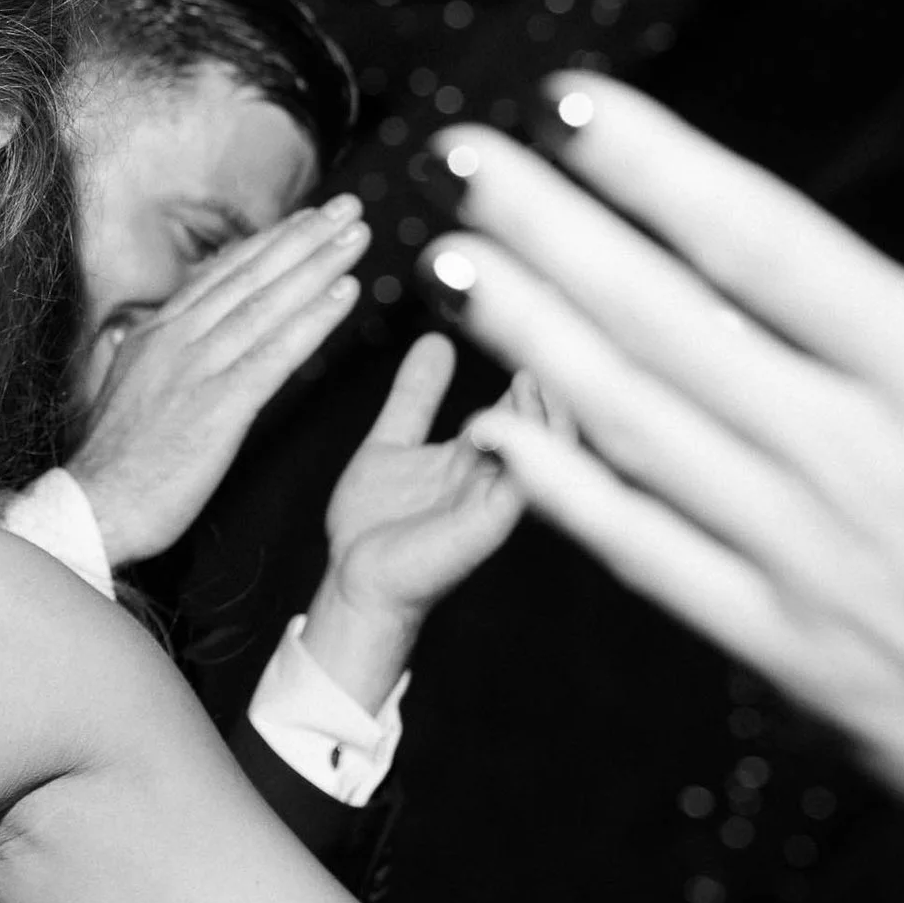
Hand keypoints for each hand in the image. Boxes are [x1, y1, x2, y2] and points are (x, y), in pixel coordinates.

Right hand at [68, 200, 368, 566]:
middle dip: (303, 237)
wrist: (92, 510)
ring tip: (357, 236)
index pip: (220, 277)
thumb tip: (133, 334)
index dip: (268, 244)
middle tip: (346, 207)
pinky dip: (314, 319)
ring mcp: (197, 369)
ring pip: (268, 304)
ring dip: (318, 264)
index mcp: (155, 335)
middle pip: (251, 276)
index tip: (304, 220)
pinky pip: (277, 353)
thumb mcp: (120, 393)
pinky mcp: (219, 405)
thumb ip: (139, 358)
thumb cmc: (111, 466)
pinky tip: (346, 294)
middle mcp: (177, 340)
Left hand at [300, 335, 548, 706]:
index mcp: (483, 458)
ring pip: (545, 456)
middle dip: (552, 387)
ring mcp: (497, 503)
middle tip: (543, 346)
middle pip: (549, 428)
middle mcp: (498, 478)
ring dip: (540, 416)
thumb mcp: (393, 442)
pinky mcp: (484, 528)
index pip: (525, 407)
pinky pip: (518, 488)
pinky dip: (513, 452)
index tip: (533, 324)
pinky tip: (491, 421)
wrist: (350, 578)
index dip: (534, 370)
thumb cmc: (372, 523)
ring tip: (527, 378)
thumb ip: (415, 397)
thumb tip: (437, 340)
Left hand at [428, 75, 903, 810]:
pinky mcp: (792, 652)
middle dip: (554, 231)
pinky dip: (567, 491)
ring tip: (453, 265)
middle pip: (671, 321)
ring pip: (639, 427)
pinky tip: (495, 427)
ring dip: (534, 338)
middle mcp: (859, 460)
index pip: (767, 244)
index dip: (659, 167)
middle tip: (460, 161)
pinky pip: (652, 558)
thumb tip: (828, 262)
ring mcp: (812, 558)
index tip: (571, 103)